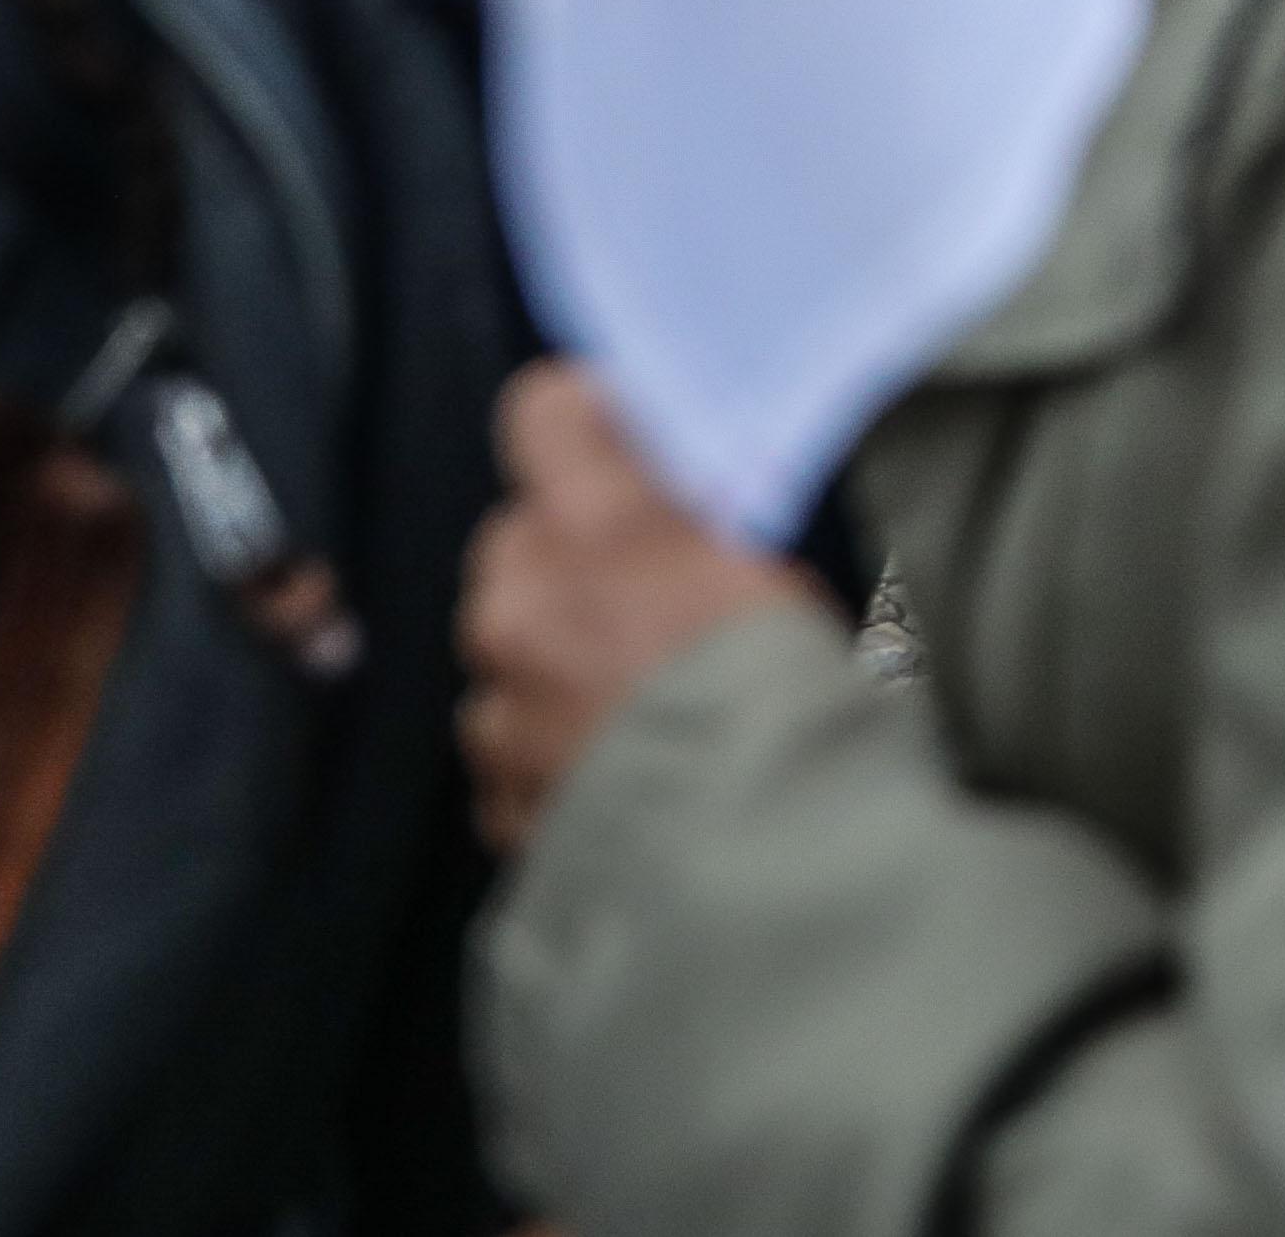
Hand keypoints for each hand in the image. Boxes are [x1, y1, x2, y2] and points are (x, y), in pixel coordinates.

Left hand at [460, 362, 824, 849]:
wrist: (752, 870)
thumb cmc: (789, 710)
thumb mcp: (776, 579)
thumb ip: (706, 528)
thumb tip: (686, 498)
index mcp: (599, 532)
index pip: (546, 413)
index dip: (585, 421)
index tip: (621, 442)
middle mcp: (522, 607)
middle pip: (518, 542)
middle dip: (572, 560)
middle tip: (652, 598)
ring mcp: (498, 709)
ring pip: (506, 651)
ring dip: (554, 662)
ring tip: (643, 706)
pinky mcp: (495, 797)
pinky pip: (510, 750)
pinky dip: (551, 754)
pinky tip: (624, 772)